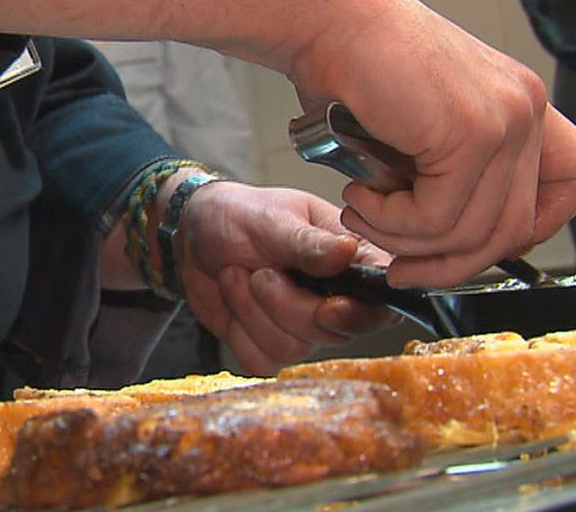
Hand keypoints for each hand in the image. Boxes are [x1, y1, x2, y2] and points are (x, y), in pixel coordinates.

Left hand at [174, 180, 396, 375]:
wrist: (195, 235)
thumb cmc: (240, 215)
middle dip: (285, 305)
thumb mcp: (270, 219)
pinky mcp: (272, 346)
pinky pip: (262, 360)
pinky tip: (234, 297)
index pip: (380, 301)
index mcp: (351, 259)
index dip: (360, 314)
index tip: (327, 307)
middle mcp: (337, 298)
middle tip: (259, 271)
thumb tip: (348, 252)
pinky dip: (238, 331)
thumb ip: (307, 242)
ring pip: (293, 348)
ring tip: (238, 274)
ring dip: (252, 311)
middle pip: (333, 332)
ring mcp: (305, 327)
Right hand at [283, 0, 575, 287]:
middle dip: (451, 264)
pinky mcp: (470, 133)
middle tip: (400, 265)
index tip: (468, 240)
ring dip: (406, 243)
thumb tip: (449, 249)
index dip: (529, 225)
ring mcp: (505, 120)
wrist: (324, 20)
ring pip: (474, 233)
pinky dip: (390, 223)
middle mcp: (526, 109)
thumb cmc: (355, 69)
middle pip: (517, 229)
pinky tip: (360, 197)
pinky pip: (438, 219)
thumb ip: (449, 176)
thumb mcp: (421, 129)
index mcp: (522, 103)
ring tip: (363, 216)